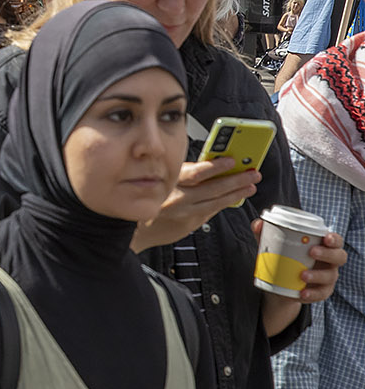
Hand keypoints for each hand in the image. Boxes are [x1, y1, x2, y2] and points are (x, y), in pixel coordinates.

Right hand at [129, 157, 258, 252]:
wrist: (136, 228)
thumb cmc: (150, 199)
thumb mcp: (162, 179)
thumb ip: (185, 174)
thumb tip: (211, 165)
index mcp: (169, 181)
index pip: (197, 172)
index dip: (216, 166)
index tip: (232, 160)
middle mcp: (177, 197)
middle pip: (212, 187)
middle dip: (235, 179)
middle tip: (252, 173)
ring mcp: (184, 212)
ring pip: (216, 201)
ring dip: (236, 193)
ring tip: (250, 186)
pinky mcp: (189, 223)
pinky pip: (211, 211)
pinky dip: (224, 204)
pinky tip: (236, 198)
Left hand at [256, 223, 346, 304]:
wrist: (278, 284)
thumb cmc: (283, 257)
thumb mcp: (273, 244)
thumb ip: (265, 233)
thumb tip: (258, 224)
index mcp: (322, 246)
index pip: (335, 241)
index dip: (334, 239)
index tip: (326, 238)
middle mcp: (329, 261)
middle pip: (339, 257)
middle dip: (328, 254)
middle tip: (311, 252)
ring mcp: (327, 277)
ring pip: (330, 276)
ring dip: (317, 275)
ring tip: (302, 275)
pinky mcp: (321, 292)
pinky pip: (321, 294)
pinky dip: (312, 293)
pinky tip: (302, 292)